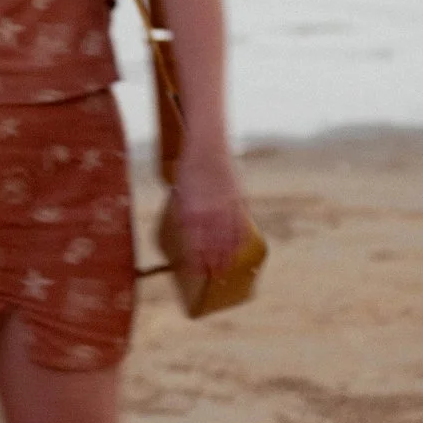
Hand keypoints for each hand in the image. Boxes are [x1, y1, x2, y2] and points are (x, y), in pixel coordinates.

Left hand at [169, 150, 249, 277]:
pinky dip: (239, 239)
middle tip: (212, 275)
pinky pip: (241, 225)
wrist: (208, 147)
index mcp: (192, 210)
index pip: (195, 243)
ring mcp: (226, 207)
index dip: (196, 260)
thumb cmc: (190, 169)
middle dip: (212, 262)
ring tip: (224, 268)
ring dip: (226, 255)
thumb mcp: (181, 193)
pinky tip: (238, 248)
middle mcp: (210, 211)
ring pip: (228, 238)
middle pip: (213, 245)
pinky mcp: (238, 200)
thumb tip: (188, 234)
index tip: (196, 272)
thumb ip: (186, 214)